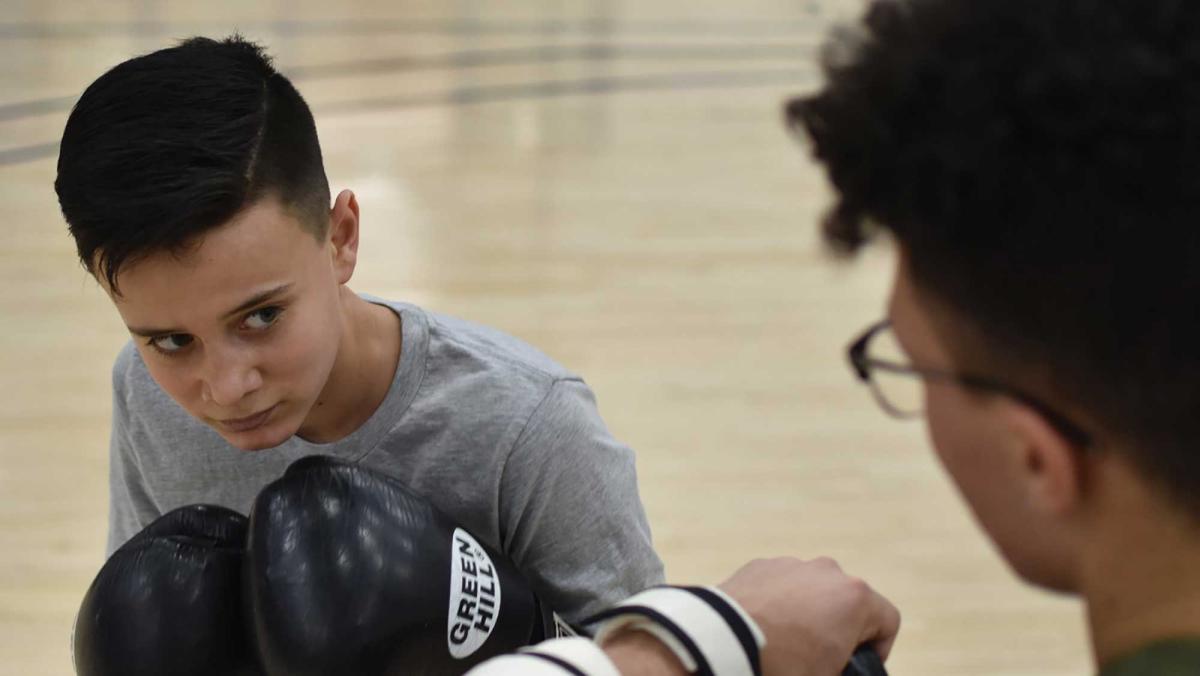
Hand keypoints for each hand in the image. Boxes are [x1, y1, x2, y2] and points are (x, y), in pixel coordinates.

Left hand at [718, 557, 899, 675]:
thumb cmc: (782, 665)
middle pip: (849, 602)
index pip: (888, 620)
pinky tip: (765, 628)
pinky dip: (779, 603)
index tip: (859, 664)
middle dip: (841, 628)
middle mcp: (828, 572)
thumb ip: (843, 668)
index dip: (880, 648)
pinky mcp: (762, 565)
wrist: (724, 643)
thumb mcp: (826, 675)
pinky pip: (782, 585)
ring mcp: (793, 565)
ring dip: (809, 612)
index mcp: (855, 597)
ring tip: (788, 641)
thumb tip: (833, 662)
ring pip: (814, 591)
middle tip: (822, 656)